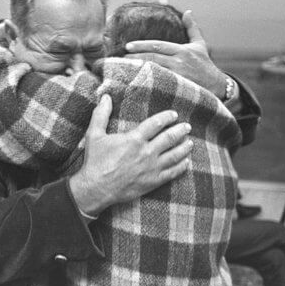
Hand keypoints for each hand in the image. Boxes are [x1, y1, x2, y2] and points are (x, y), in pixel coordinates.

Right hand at [69, 95, 193, 215]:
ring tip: (190, 142)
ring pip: (174, 156)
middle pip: (169, 138)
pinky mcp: (152, 182)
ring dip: (184, 148)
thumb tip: (106, 97)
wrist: (96, 188)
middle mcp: (146, 152)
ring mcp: (151, 168)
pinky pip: (172, 173)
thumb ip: (101, 114)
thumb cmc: (95, 161)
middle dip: (180, 131)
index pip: (156, 124)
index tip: (173, 115)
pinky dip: (181, 167)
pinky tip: (186, 163)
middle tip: (187, 127)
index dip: (166, 117)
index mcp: (134, 139)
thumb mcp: (94, 135)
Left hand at [124, 10, 227, 98]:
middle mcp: (179, 63)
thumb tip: (188, 12)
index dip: (142, 46)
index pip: (158, 46)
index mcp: (182, 51)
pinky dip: (147, 84)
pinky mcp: (178, 90)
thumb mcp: (200, 45)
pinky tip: (136, 83)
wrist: (219, 87)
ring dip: (138, 70)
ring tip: (124, 69)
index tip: (128, 46)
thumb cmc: (206, 66)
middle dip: (135, 57)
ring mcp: (179, 77)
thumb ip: (192, 29)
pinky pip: (160, 86)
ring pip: (155, 72)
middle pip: (153, 59)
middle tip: (120, 57)